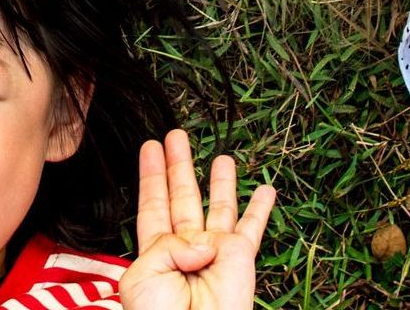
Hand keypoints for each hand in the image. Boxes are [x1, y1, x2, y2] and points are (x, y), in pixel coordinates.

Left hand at [120, 130, 275, 309]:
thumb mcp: (143, 275)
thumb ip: (167, 244)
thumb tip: (205, 241)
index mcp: (155, 252)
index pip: (153, 204)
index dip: (151, 176)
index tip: (150, 148)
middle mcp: (186, 247)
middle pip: (182, 195)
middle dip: (180, 165)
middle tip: (177, 135)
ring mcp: (214, 252)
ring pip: (218, 206)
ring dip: (220, 181)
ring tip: (222, 155)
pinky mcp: (240, 259)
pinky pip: (252, 228)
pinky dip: (261, 209)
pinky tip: (266, 189)